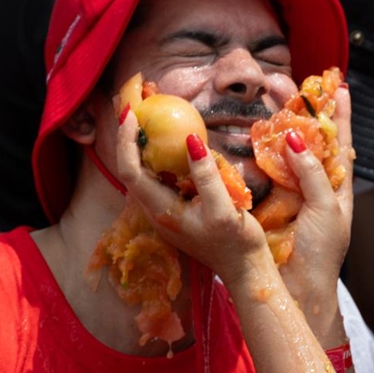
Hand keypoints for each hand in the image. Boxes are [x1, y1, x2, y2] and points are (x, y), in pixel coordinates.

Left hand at [116, 109, 271, 283]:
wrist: (246, 271)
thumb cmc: (237, 242)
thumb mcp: (224, 209)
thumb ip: (206, 177)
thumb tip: (191, 142)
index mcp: (162, 211)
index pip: (131, 170)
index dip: (126, 141)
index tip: (132, 112)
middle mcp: (157, 210)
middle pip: (131, 166)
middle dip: (130, 133)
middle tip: (137, 101)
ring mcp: (166, 210)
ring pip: (144, 170)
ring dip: (142, 140)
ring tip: (149, 111)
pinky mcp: (178, 208)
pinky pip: (160, 175)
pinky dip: (159, 152)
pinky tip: (172, 138)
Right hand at [279, 84, 353, 344]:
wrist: (296, 289)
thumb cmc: (320, 252)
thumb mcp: (326, 209)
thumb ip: (312, 173)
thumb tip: (295, 140)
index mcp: (337, 188)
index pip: (341, 144)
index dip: (341, 116)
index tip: (341, 87)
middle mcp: (314, 186)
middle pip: (309, 141)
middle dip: (301, 112)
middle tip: (287, 86)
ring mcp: (289, 192)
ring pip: (284, 152)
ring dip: (277, 126)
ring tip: (270, 98)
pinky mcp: (266, 201)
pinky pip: (263, 171)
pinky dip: (258, 151)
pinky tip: (251, 133)